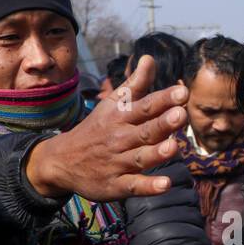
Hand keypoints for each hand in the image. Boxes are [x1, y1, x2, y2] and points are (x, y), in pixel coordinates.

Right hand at [25, 55, 186, 200]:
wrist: (61, 161)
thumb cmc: (96, 129)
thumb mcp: (111, 105)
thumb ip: (135, 84)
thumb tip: (150, 58)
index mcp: (120, 117)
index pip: (144, 106)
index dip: (163, 99)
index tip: (182, 92)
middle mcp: (119, 139)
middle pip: (144, 131)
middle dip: (162, 124)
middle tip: (180, 115)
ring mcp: (117, 163)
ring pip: (140, 158)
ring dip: (157, 153)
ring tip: (174, 146)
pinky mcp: (115, 186)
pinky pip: (133, 186)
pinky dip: (148, 186)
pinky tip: (165, 185)